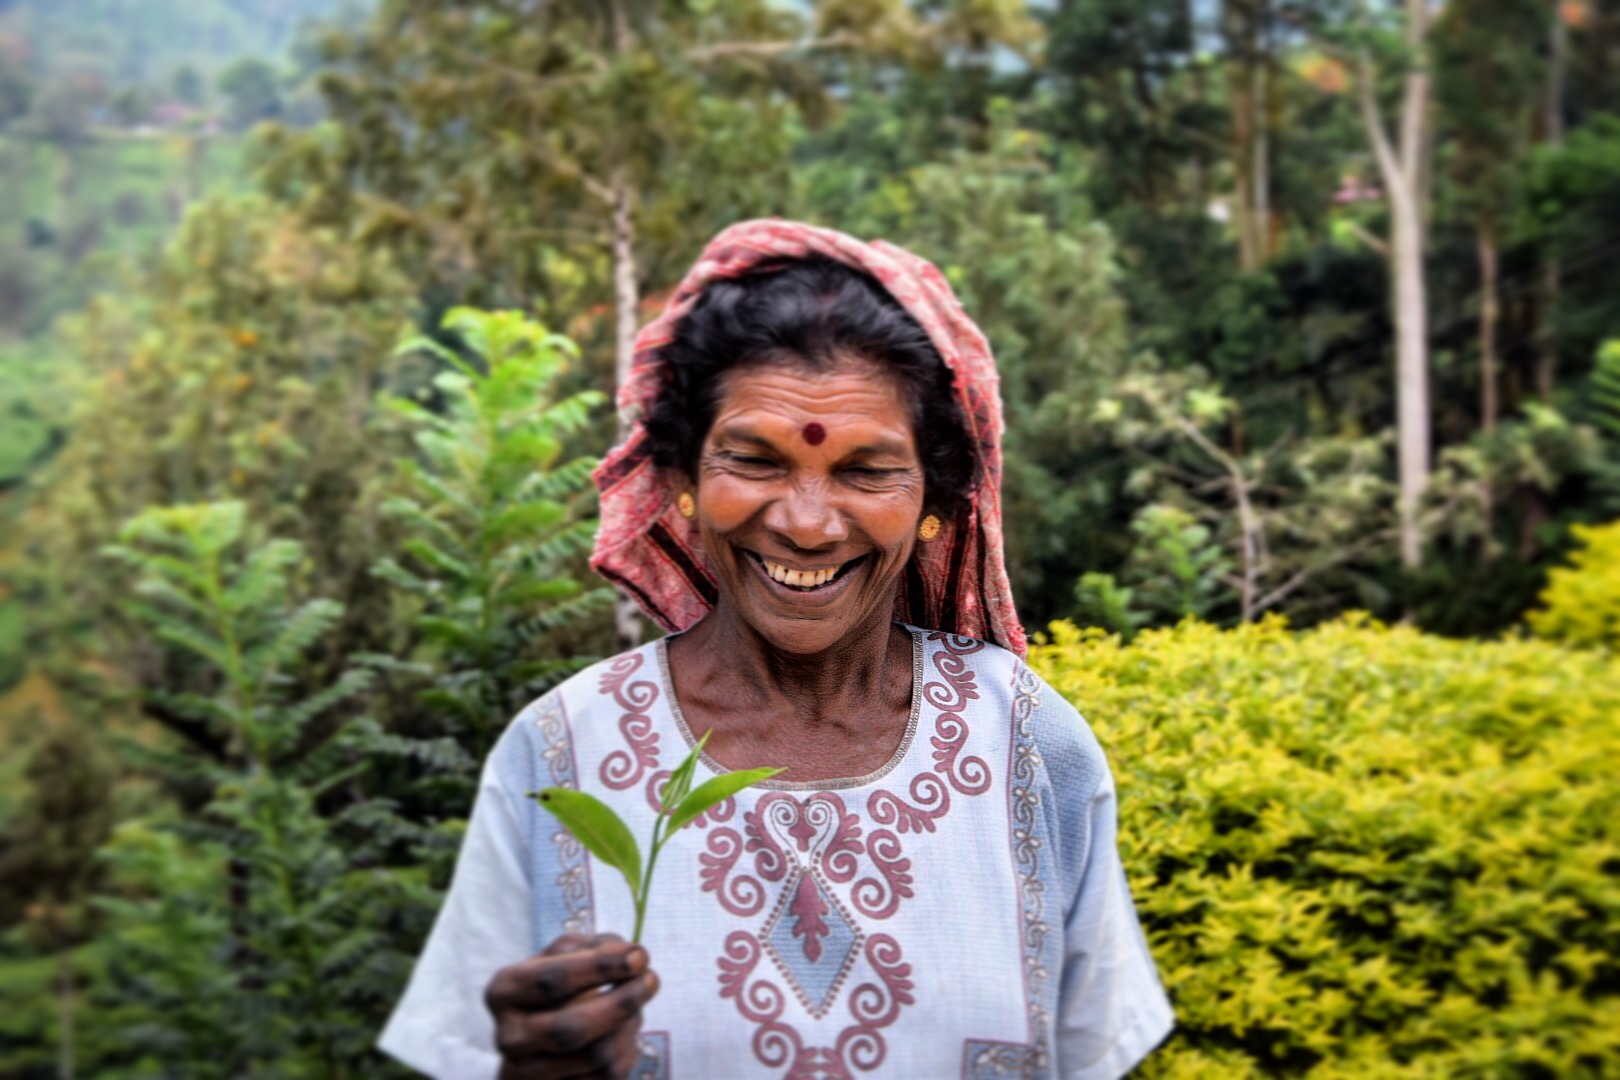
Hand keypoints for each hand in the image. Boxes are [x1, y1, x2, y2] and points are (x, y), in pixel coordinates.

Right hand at [485, 932, 659, 1078]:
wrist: (538, 1042)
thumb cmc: (556, 990)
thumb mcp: (562, 958)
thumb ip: (593, 947)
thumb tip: (629, 954)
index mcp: (504, 991)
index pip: (554, 981)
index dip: (601, 968)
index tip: (640, 955)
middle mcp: (509, 1037)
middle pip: (572, 1029)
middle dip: (621, 1003)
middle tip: (651, 979)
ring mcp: (527, 1074)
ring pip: (596, 1057)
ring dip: (629, 1026)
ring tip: (637, 1006)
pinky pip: (607, 1078)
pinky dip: (627, 1050)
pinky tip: (625, 1034)